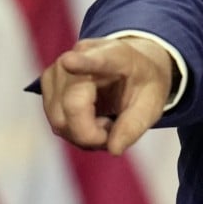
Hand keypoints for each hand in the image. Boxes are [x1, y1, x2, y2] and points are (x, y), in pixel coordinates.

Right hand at [40, 36, 173, 154]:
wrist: (132, 66)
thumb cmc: (143, 83)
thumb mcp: (153, 103)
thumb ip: (135, 125)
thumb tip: (113, 148)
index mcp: (116, 55)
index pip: (98, 60)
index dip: (82, 63)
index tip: (69, 61)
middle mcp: (82, 55)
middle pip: (72, 106)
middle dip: (91, 133)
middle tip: (114, 129)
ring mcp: (60, 68)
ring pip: (59, 119)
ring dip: (83, 134)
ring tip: (106, 122)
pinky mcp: (48, 82)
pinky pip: (56, 121)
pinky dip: (74, 130)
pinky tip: (92, 120)